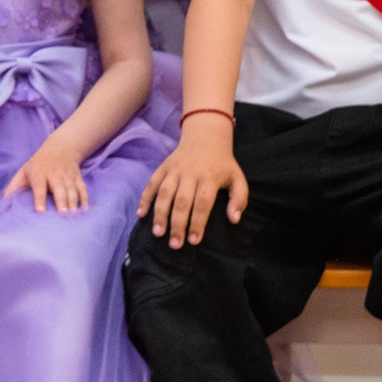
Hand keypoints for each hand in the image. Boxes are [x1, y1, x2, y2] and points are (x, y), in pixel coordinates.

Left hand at [5, 135, 89, 213]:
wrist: (61, 148)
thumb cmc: (38, 165)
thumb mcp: (23, 172)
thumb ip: (13, 188)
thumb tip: (3, 204)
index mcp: (39, 173)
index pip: (39, 186)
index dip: (39, 198)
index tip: (40, 211)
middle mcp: (54, 174)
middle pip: (59, 188)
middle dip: (61, 201)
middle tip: (62, 215)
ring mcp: (68, 176)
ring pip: (72, 190)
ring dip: (73, 203)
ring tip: (72, 217)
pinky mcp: (78, 178)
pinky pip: (83, 189)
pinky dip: (84, 200)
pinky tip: (84, 212)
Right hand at [138, 128, 246, 248]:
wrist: (206, 137)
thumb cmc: (222, 164)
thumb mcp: (237, 178)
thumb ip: (240, 199)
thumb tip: (234, 219)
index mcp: (209, 177)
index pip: (202, 202)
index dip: (197, 222)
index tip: (194, 241)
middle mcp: (190, 173)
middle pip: (182, 201)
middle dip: (177, 224)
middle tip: (175, 245)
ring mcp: (174, 170)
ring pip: (165, 193)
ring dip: (160, 214)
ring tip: (158, 233)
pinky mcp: (163, 167)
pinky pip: (152, 183)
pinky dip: (145, 198)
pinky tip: (141, 214)